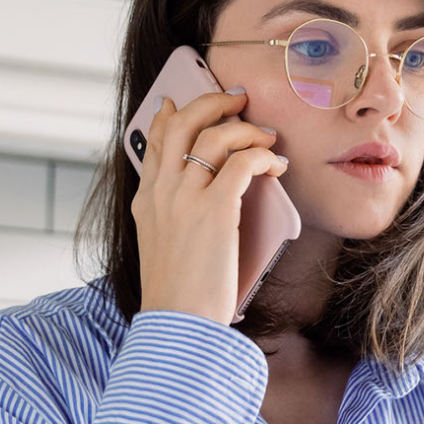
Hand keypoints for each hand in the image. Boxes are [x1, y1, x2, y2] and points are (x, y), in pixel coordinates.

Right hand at [132, 86, 288, 323]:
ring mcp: (186, 198)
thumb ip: (174, 217)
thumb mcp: (163, 247)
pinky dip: (263, 155)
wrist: (178, 324)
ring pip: (215, 135)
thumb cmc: (180, 295)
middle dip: (211, 102)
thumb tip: (206, 198)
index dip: (167, 116)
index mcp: (147, 201)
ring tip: (266, 136)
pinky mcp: (216, 209)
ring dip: (246, 128)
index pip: (154, 142)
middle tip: (236, 99)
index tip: (176, 102)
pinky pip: (243, 162)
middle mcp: (162, 192)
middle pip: (182, 123)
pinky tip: (275, 164)